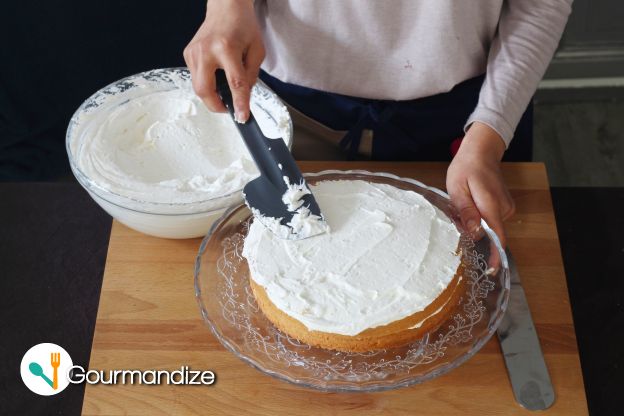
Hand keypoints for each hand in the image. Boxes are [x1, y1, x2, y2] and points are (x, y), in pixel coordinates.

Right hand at [183, 0, 263, 121]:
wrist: (225, 8)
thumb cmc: (243, 26)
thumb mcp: (257, 50)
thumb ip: (251, 75)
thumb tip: (243, 97)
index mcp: (227, 48)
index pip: (234, 83)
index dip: (239, 103)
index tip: (242, 117)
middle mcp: (206, 50)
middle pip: (205, 90)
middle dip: (216, 105)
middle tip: (229, 108)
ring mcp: (193, 52)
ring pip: (198, 87)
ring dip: (212, 95)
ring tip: (224, 89)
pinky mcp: (188, 54)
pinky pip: (196, 77)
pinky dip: (207, 82)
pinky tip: (216, 74)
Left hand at [446, 122, 514, 251]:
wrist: (481, 152)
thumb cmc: (466, 168)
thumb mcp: (458, 189)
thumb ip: (466, 212)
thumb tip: (475, 233)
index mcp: (491, 206)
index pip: (498, 237)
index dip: (495, 255)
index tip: (492, 270)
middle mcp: (503, 209)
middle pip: (489, 232)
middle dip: (472, 230)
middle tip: (456, 214)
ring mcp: (506, 208)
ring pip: (488, 226)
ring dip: (474, 222)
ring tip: (463, 203)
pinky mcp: (504, 207)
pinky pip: (490, 219)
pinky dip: (479, 217)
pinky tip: (471, 203)